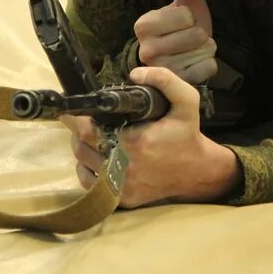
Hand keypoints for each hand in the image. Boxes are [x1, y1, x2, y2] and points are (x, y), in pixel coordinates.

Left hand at [63, 67, 240, 207]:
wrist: (197, 171)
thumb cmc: (187, 134)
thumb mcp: (186, 101)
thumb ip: (165, 80)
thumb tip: (135, 74)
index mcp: (134, 143)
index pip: (89, 130)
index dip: (78, 119)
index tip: (75, 109)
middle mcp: (124, 167)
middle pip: (82, 147)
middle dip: (78, 131)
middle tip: (83, 120)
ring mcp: (121, 187)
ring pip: (84, 165)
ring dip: (83, 148)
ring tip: (93, 136)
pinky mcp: (121, 199)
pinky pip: (91, 184)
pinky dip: (88, 169)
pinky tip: (99, 157)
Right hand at [133, 0, 216, 83]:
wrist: (185, 50)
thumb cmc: (183, 22)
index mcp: (142, 26)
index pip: (185, 16)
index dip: (190, 16)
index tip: (181, 21)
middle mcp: (146, 51)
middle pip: (196, 35)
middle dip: (199, 32)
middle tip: (188, 36)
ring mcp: (162, 72)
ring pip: (204, 51)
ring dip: (205, 47)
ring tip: (192, 48)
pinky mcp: (178, 85)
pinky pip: (209, 68)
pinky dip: (209, 63)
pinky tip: (196, 62)